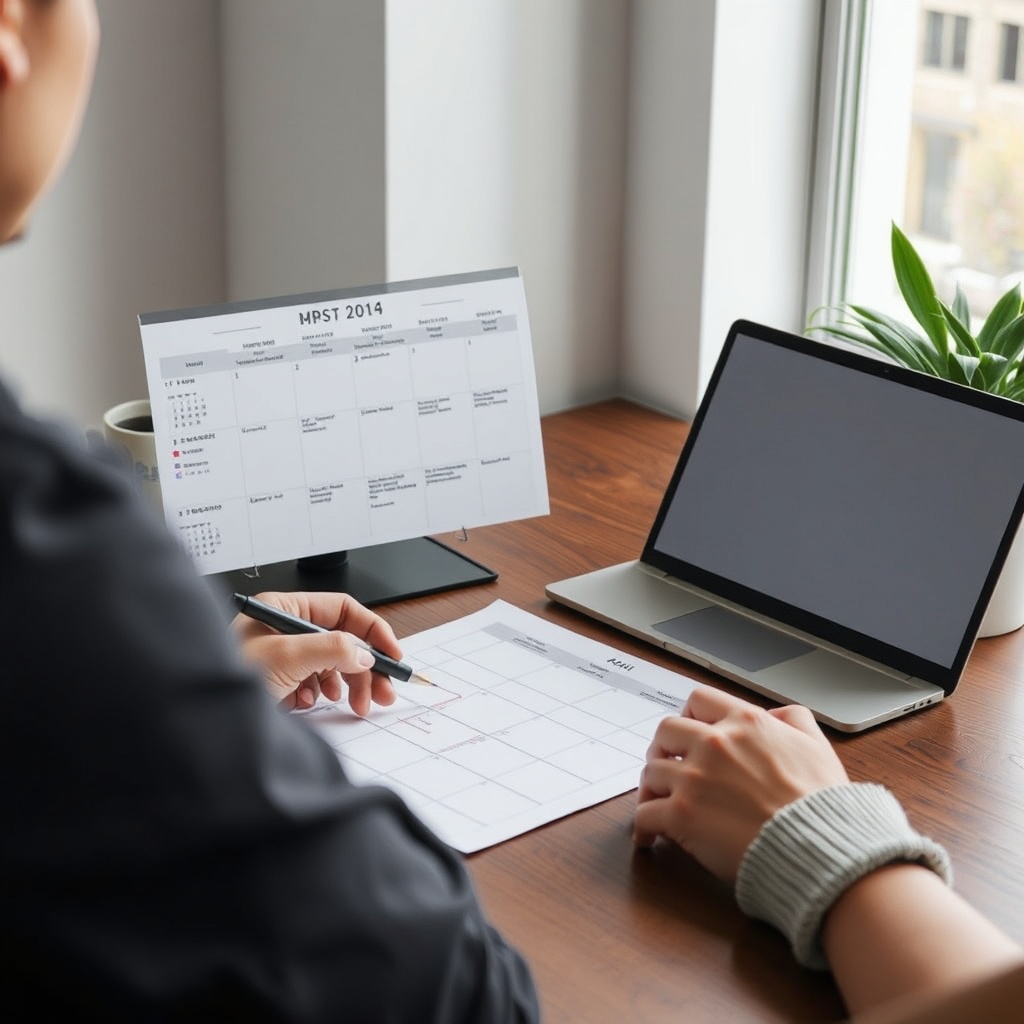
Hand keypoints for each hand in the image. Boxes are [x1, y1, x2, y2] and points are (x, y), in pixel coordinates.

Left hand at [232, 590, 401, 714]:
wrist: (194, 718)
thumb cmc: (223, 678)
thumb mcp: (285, 657)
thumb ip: (331, 649)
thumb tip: (363, 651)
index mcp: (283, 607)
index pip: (343, 609)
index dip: (373, 631)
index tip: (392, 655)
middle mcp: (284, 627)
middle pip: (342, 638)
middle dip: (365, 666)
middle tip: (382, 692)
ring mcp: (281, 654)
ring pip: (332, 663)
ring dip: (348, 684)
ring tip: (354, 705)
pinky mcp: (278, 679)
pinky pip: (314, 682)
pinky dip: (321, 694)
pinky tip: (312, 702)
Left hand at [633, 686, 848, 881]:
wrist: (820, 849)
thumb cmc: (822, 806)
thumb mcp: (817, 746)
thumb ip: (795, 720)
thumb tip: (777, 715)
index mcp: (744, 723)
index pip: (699, 700)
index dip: (690, 716)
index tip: (690, 733)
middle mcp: (714, 744)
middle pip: (665, 731)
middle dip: (664, 748)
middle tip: (668, 765)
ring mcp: (694, 779)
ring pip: (651, 772)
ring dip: (653, 787)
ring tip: (658, 802)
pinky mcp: (682, 815)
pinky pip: (645, 813)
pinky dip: (643, 825)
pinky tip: (649, 836)